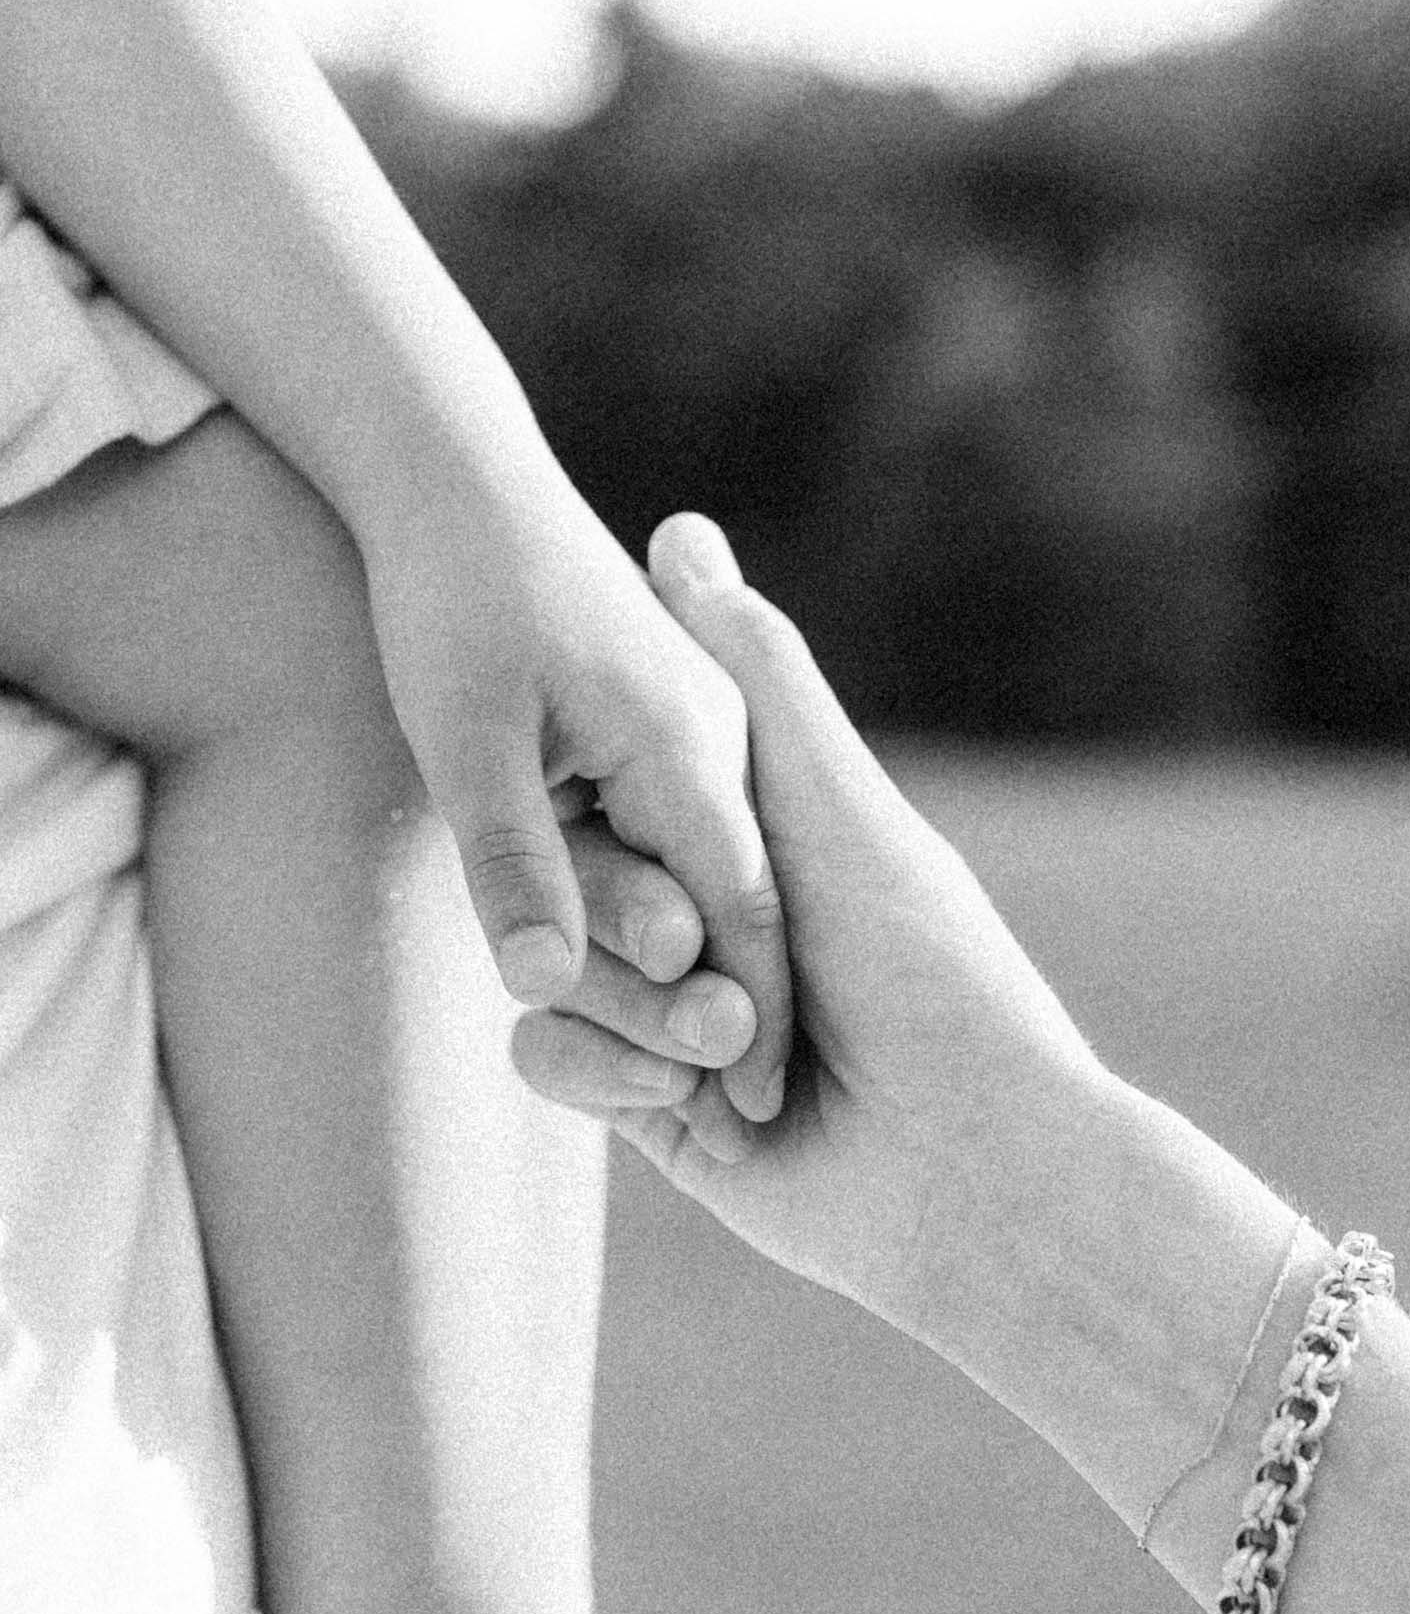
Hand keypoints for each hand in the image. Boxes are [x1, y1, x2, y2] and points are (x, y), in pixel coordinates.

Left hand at [360, 471, 790, 1125]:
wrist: (455, 483)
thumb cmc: (456, 604)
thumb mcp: (466, 745)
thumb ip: (510, 863)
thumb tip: (536, 988)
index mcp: (689, 750)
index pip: (740, 911)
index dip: (745, 1018)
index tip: (750, 1120)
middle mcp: (713, 749)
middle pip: (735, 911)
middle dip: (726, 1013)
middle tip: (725, 1130)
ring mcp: (693, 743)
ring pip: (704, 886)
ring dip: (688, 971)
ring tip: (684, 1081)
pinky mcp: (656, 743)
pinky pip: (672, 849)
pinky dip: (656, 912)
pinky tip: (629, 975)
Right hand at [512, 513, 1115, 1339]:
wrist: (967, 1177)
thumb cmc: (930, 975)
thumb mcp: (840, 811)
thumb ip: (758, 680)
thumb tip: (673, 523)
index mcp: (749, 840)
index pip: (621, 784)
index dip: (590, 778)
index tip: (554, 747)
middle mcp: (703, 920)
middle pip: (570, 882)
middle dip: (628, 929)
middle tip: (716, 965)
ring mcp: (665, 1012)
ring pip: (550, 974)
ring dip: (624, 1010)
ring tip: (724, 1045)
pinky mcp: (642, 1104)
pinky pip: (550, 1061)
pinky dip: (601, 1074)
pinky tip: (671, 1101)